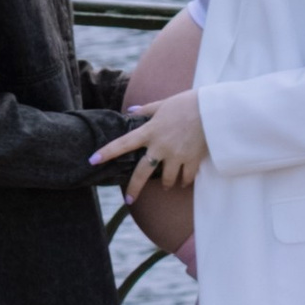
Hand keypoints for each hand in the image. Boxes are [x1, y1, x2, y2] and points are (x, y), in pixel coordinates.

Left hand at [92, 88, 206, 201]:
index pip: (123, 143)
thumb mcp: (163, 104)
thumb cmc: (187, 103)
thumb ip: (147, 110)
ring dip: (167, 184)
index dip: (107, 152)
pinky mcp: (192, 161)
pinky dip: (185, 181)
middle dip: (134, 188)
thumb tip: (131, 110)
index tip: (92, 160)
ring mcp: (176, 156)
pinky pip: (186, 178)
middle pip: (142, 172)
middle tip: (129, 200)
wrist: (212, 110)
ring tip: (169, 185)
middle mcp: (160, 147)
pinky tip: (185, 181)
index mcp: (150, 131)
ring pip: (167, 180)